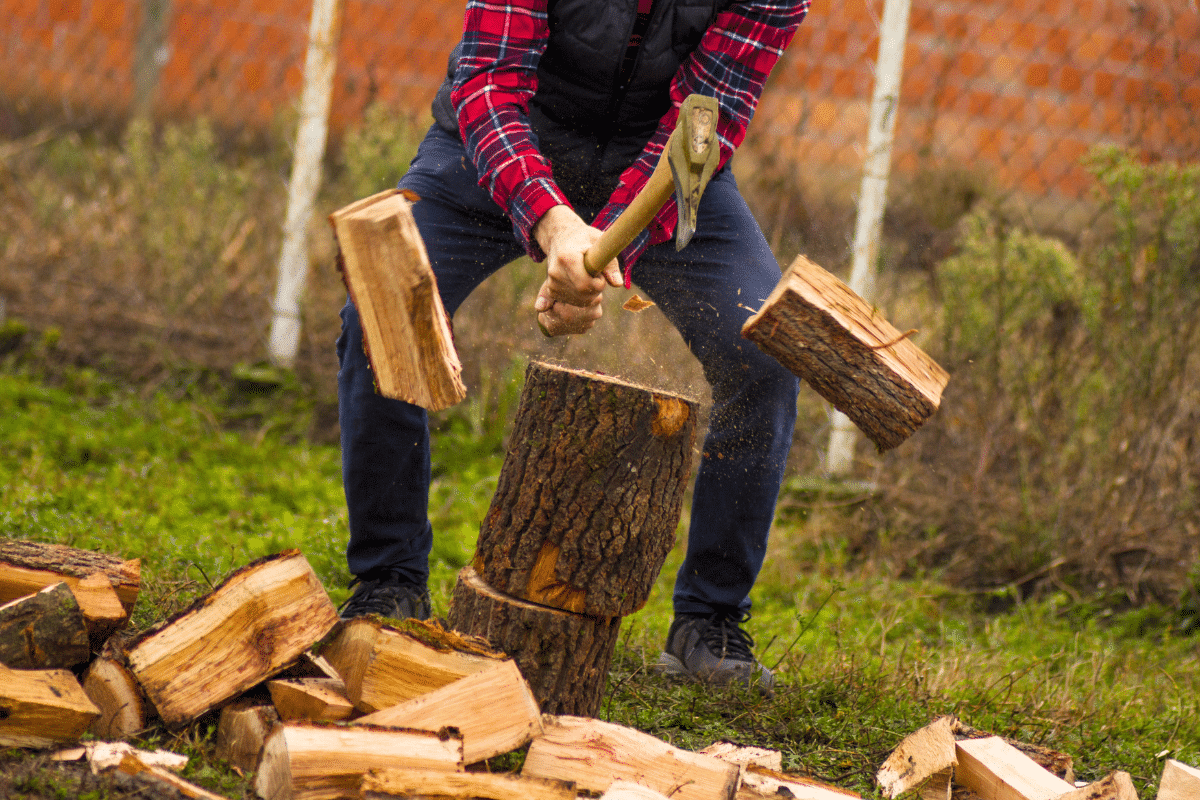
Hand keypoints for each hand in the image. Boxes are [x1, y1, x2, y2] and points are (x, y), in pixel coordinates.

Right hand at [533, 205, 621, 336]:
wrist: (561, 238)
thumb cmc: (585, 239)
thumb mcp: (600, 243)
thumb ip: (610, 264)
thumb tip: (617, 284)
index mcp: (567, 258)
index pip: (585, 285)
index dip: (599, 284)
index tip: (600, 274)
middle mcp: (555, 272)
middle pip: (582, 296)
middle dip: (595, 291)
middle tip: (595, 277)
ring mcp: (551, 283)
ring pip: (577, 303)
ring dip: (588, 296)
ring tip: (586, 278)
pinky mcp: (550, 290)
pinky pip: (568, 304)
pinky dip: (579, 300)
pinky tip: (578, 290)